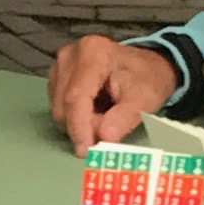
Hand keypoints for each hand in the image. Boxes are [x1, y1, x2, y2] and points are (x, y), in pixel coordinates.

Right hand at [46, 35, 179, 152]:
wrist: (145, 67)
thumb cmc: (147, 80)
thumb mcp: (145, 99)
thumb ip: (125, 117)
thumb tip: (104, 138)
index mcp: (93, 53)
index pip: (77, 96)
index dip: (78, 126)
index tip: (86, 151)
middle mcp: (70, 55)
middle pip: (65, 104)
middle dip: (83, 126)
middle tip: (108, 132)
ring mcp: (60, 65)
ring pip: (58, 109)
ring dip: (79, 123)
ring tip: (104, 117)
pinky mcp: (56, 76)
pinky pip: (58, 107)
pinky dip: (75, 117)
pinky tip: (93, 111)